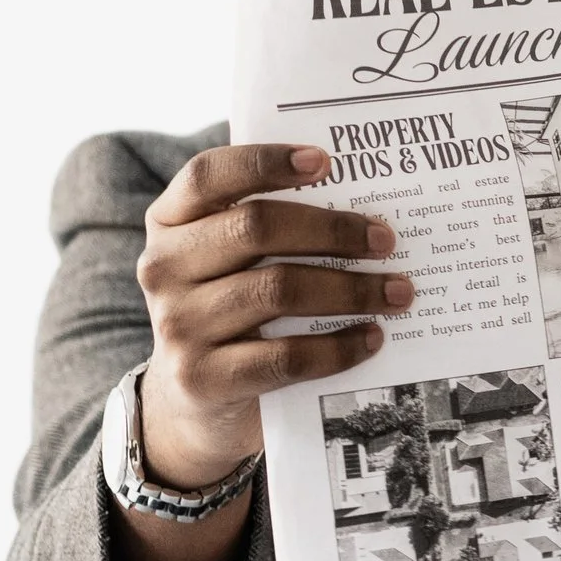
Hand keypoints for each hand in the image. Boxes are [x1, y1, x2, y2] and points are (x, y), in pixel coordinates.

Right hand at [135, 141, 413, 489]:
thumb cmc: (232, 308)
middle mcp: (163, 267)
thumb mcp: (234, 261)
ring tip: (397, 292)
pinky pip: (285, 356)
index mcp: (170, 222)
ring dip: (351, 289)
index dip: (265, 162)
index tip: (326, 161)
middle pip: (256, 228)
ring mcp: (177, 324)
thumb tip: (365, 206)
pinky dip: (338, 347)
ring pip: (278, 290)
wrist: (194, 399)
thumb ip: (272, 227)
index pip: (209, 175)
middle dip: (332, 230)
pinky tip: (371, 338)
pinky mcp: (202, 378)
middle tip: (386, 241)